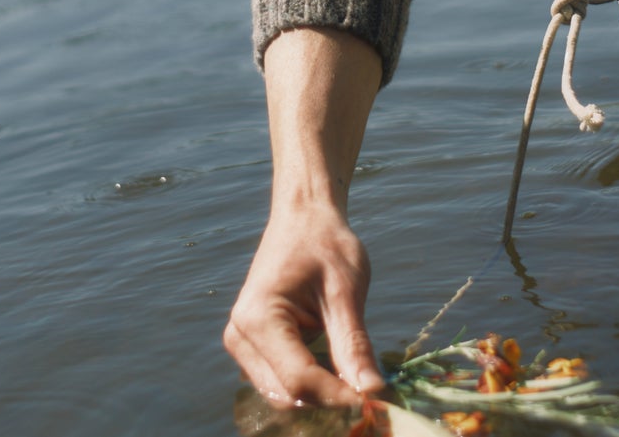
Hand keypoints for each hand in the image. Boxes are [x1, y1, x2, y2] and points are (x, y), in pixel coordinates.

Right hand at [224, 199, 382, 407]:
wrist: (303, 218)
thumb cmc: (325, 244)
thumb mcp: (346, 292)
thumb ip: (354, 346)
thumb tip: (373, 392)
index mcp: (258, 318)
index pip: (299, 379)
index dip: (339, 396)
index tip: (377, 399)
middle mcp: (240, 336)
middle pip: (288, 394)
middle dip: (330, 400)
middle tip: (372, 392)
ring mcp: (242, 344)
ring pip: (283, 395)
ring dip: (321, 395)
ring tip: (358, 378)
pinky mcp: (252, 348)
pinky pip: (281, 382)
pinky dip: (312, 384)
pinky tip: (338, 368)